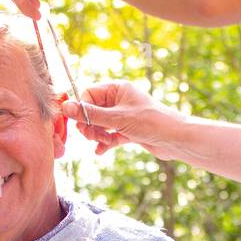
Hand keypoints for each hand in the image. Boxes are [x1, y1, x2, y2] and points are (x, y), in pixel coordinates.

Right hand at [60, 80, 186, 159]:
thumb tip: (65, 107)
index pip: (89, 94)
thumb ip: (90, 114)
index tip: (82, 123)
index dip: (83, 109)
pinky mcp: (129, 131)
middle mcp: (120, 100)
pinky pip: (110, 135)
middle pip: (93, 111)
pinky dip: (105, 143)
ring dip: (98, 135)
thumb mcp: (117, 118)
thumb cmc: (151, 122)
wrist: (176, 140)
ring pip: (101, 125)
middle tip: (92, 136)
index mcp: (117, 89)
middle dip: (90, 125)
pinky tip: (100, 152)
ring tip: (103, 142)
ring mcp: (124, 116)